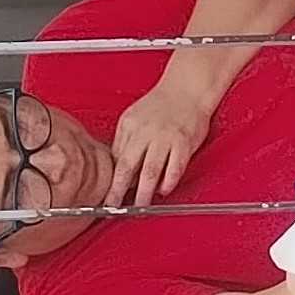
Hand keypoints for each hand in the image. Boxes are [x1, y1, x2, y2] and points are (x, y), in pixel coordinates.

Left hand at [109, 83, 215, 206]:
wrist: (188, 88)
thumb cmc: (162, 104)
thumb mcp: (134, 117)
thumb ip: (125, 141)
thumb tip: (117, 168)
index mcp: (129, 125)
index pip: (115, 158)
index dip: (110, 180)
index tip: (106, 195)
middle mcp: (145, 131)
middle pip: (127, 167)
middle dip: (118, 190)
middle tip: (114, 206)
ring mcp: (165, 137)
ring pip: (150, 171)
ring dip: (143, 192)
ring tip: (139, 206)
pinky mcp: (183, 142)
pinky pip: (174, 168)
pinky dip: (168, 182)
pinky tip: (163, 190)